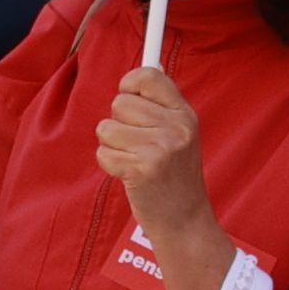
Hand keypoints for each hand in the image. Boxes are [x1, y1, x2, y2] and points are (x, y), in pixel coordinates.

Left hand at [96, 65, 210, 235]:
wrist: (185, 220)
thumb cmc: (173, 175)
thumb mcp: (180, 134)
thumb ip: (162, 105)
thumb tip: (147, 70)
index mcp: (185, 114)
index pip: (150, 75)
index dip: (130, 84)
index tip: (129, 98)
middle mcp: (176, 128)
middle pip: (120, 102)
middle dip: (119, 123)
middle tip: (138, 145)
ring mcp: (160, 149)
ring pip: (106, 128)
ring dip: (112, 146)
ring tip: (135, 160)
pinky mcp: (141, 169)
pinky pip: (103, 153)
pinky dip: (110, 165)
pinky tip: (130, 176)